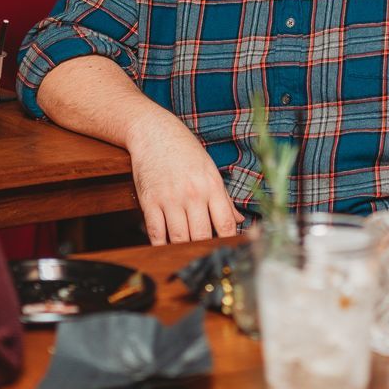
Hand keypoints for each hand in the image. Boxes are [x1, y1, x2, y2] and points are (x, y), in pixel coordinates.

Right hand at [132, 116, 240, 244]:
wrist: (153, 132)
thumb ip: (224, 199)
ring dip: (183, 249)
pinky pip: (156, 233)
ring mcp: (169, 199)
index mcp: (212, 186)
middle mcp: (192, 194)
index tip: (227, 251)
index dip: (228, 243)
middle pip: (202, 236)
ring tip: (186, 254)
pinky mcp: (149, 201)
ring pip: (179, 238)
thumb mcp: (209, 170)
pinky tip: (165, 247)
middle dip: (204, 249)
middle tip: (205, 256)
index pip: (225, 225)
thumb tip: (239, 221)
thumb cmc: (184, 151)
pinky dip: (161, 245)